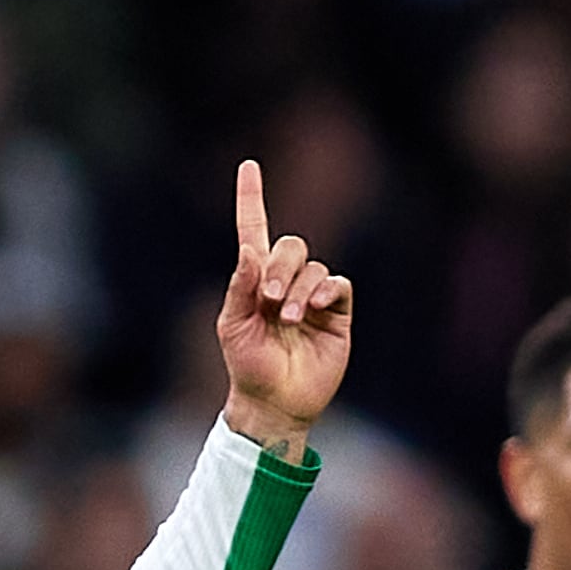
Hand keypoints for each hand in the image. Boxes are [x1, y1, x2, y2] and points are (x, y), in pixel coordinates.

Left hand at [214, 157, 352, 451]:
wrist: (274, 402)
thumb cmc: (247, 366)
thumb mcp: (232, 326)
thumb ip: (240, 287)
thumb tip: (251, 251)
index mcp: (256, 280)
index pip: (255, 230)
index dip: (252, 199)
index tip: (248, 167)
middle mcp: (286, 282)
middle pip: (291, 246)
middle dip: (279, 267)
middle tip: (267, 300)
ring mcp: (313, 297)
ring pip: (314, 267)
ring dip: (298, 289)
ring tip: (288, 320)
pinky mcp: (336, 313)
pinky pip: (337, 284)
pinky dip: (324, 290)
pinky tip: (312, 308)